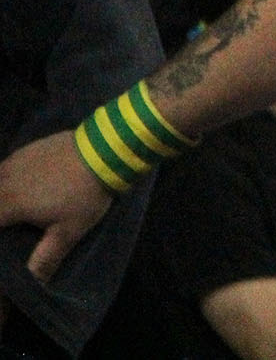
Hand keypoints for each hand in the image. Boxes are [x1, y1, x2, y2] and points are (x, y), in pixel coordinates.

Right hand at [0, 129, 114, 281]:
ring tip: (13, 210)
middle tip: (11, 223)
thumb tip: (33, 285)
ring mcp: (13, 161)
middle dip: (0, 213)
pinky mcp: (26, 149)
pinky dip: (5, 180)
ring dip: (0, 196)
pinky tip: (17, 185)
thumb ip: (45, 259)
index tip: (7, 237)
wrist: (105, 150)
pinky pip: (4, 167)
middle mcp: (3, 181)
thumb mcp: (68, 232)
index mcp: (7, 204)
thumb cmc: (84, 195)